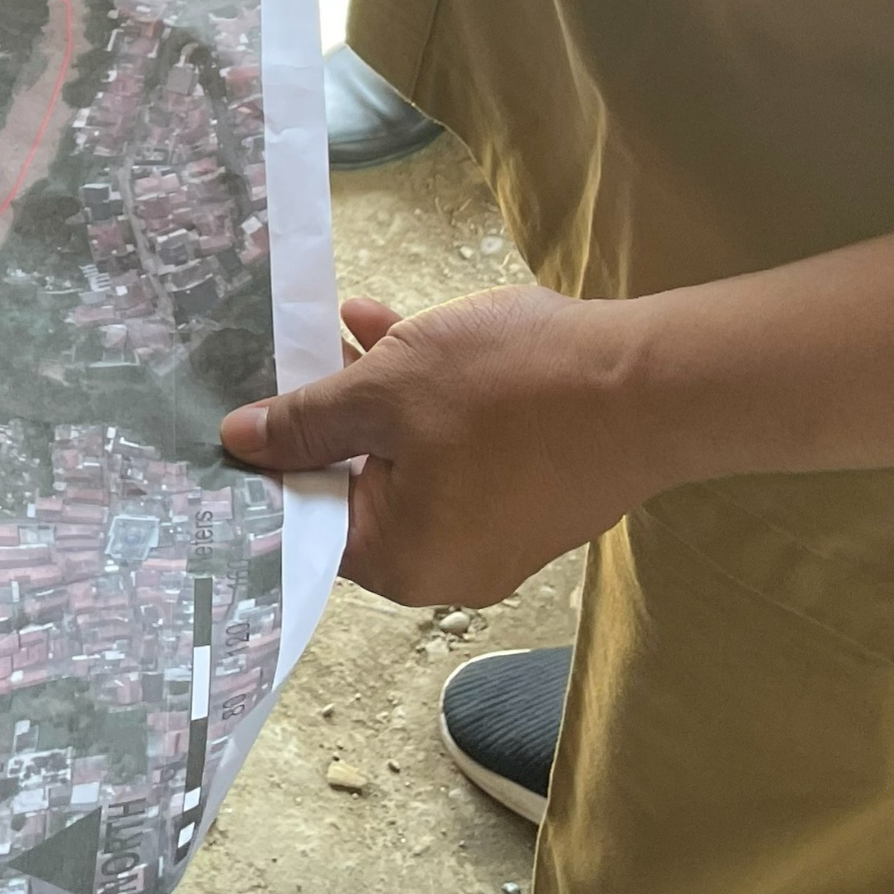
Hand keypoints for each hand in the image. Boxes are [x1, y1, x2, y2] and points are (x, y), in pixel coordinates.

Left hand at [218, 288, 661, 607]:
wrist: (654, 384)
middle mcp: (447, 567)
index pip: (305, 523)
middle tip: (286, 357)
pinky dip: (425, 398)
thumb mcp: (385, 389)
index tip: (239, 415)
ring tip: (342, 325)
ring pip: (405, 460)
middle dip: (323, 417)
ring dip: (373, 393)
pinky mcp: (530, 495)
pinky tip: (395, 327)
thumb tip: (239, 442)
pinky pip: (455, 451)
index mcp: (402, 561)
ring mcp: (494, 535)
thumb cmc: (512, 390)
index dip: (271, 464)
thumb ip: (305, 421)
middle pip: (355, 490)